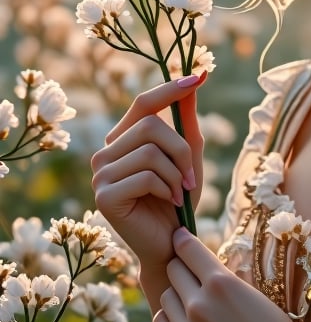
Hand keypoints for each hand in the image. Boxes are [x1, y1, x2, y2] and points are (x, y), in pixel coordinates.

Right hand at [91, 75, 204, 275]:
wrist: (171, 245)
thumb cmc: (178, 201)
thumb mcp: (189, 157)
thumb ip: (187, 121)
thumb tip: (197, 76)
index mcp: (122, 140)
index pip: (142, 103)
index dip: (170, 89)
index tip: (199, 76)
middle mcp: (105, 153)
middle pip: (149, 124)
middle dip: (180, 149)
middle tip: (191, 177)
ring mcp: (100, 174)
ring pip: (150, 151)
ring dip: (177, 173)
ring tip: (179, 193)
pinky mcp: (104, 196)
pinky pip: (146, 176)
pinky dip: (167, 189)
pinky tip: (169, 203)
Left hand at [156, 226, 310, 321]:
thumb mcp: (254, 294)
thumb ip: (225, 278)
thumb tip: (201, 262)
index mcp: (222, 284)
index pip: (186, 248)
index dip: (183, 240)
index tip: (180, 239)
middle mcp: (200, 305)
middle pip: (172, 270)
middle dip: (182, 268)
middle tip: (191, 274)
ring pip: (165, 298)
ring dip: (177, 296)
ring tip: (194, 304)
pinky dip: (171, 321)